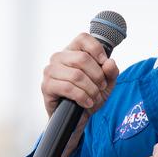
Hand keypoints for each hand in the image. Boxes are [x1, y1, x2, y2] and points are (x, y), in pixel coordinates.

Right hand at [39, 33, 119, 156]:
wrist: (77, 118)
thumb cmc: (90, 95)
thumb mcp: (106, 84)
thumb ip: (111, 72)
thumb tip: (109, 63)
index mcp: (73, 50)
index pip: (83, 38)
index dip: (97, 49)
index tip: (104, 63)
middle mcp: (59, 57)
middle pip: (82, 58)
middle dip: (97, 75)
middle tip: (101, 87)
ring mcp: (50, 71)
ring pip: (76, 75)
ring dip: (91, 89)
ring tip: (94, 97)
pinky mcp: (46, 86)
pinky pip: (68, 88)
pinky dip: (82, 96)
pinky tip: (87, 102)